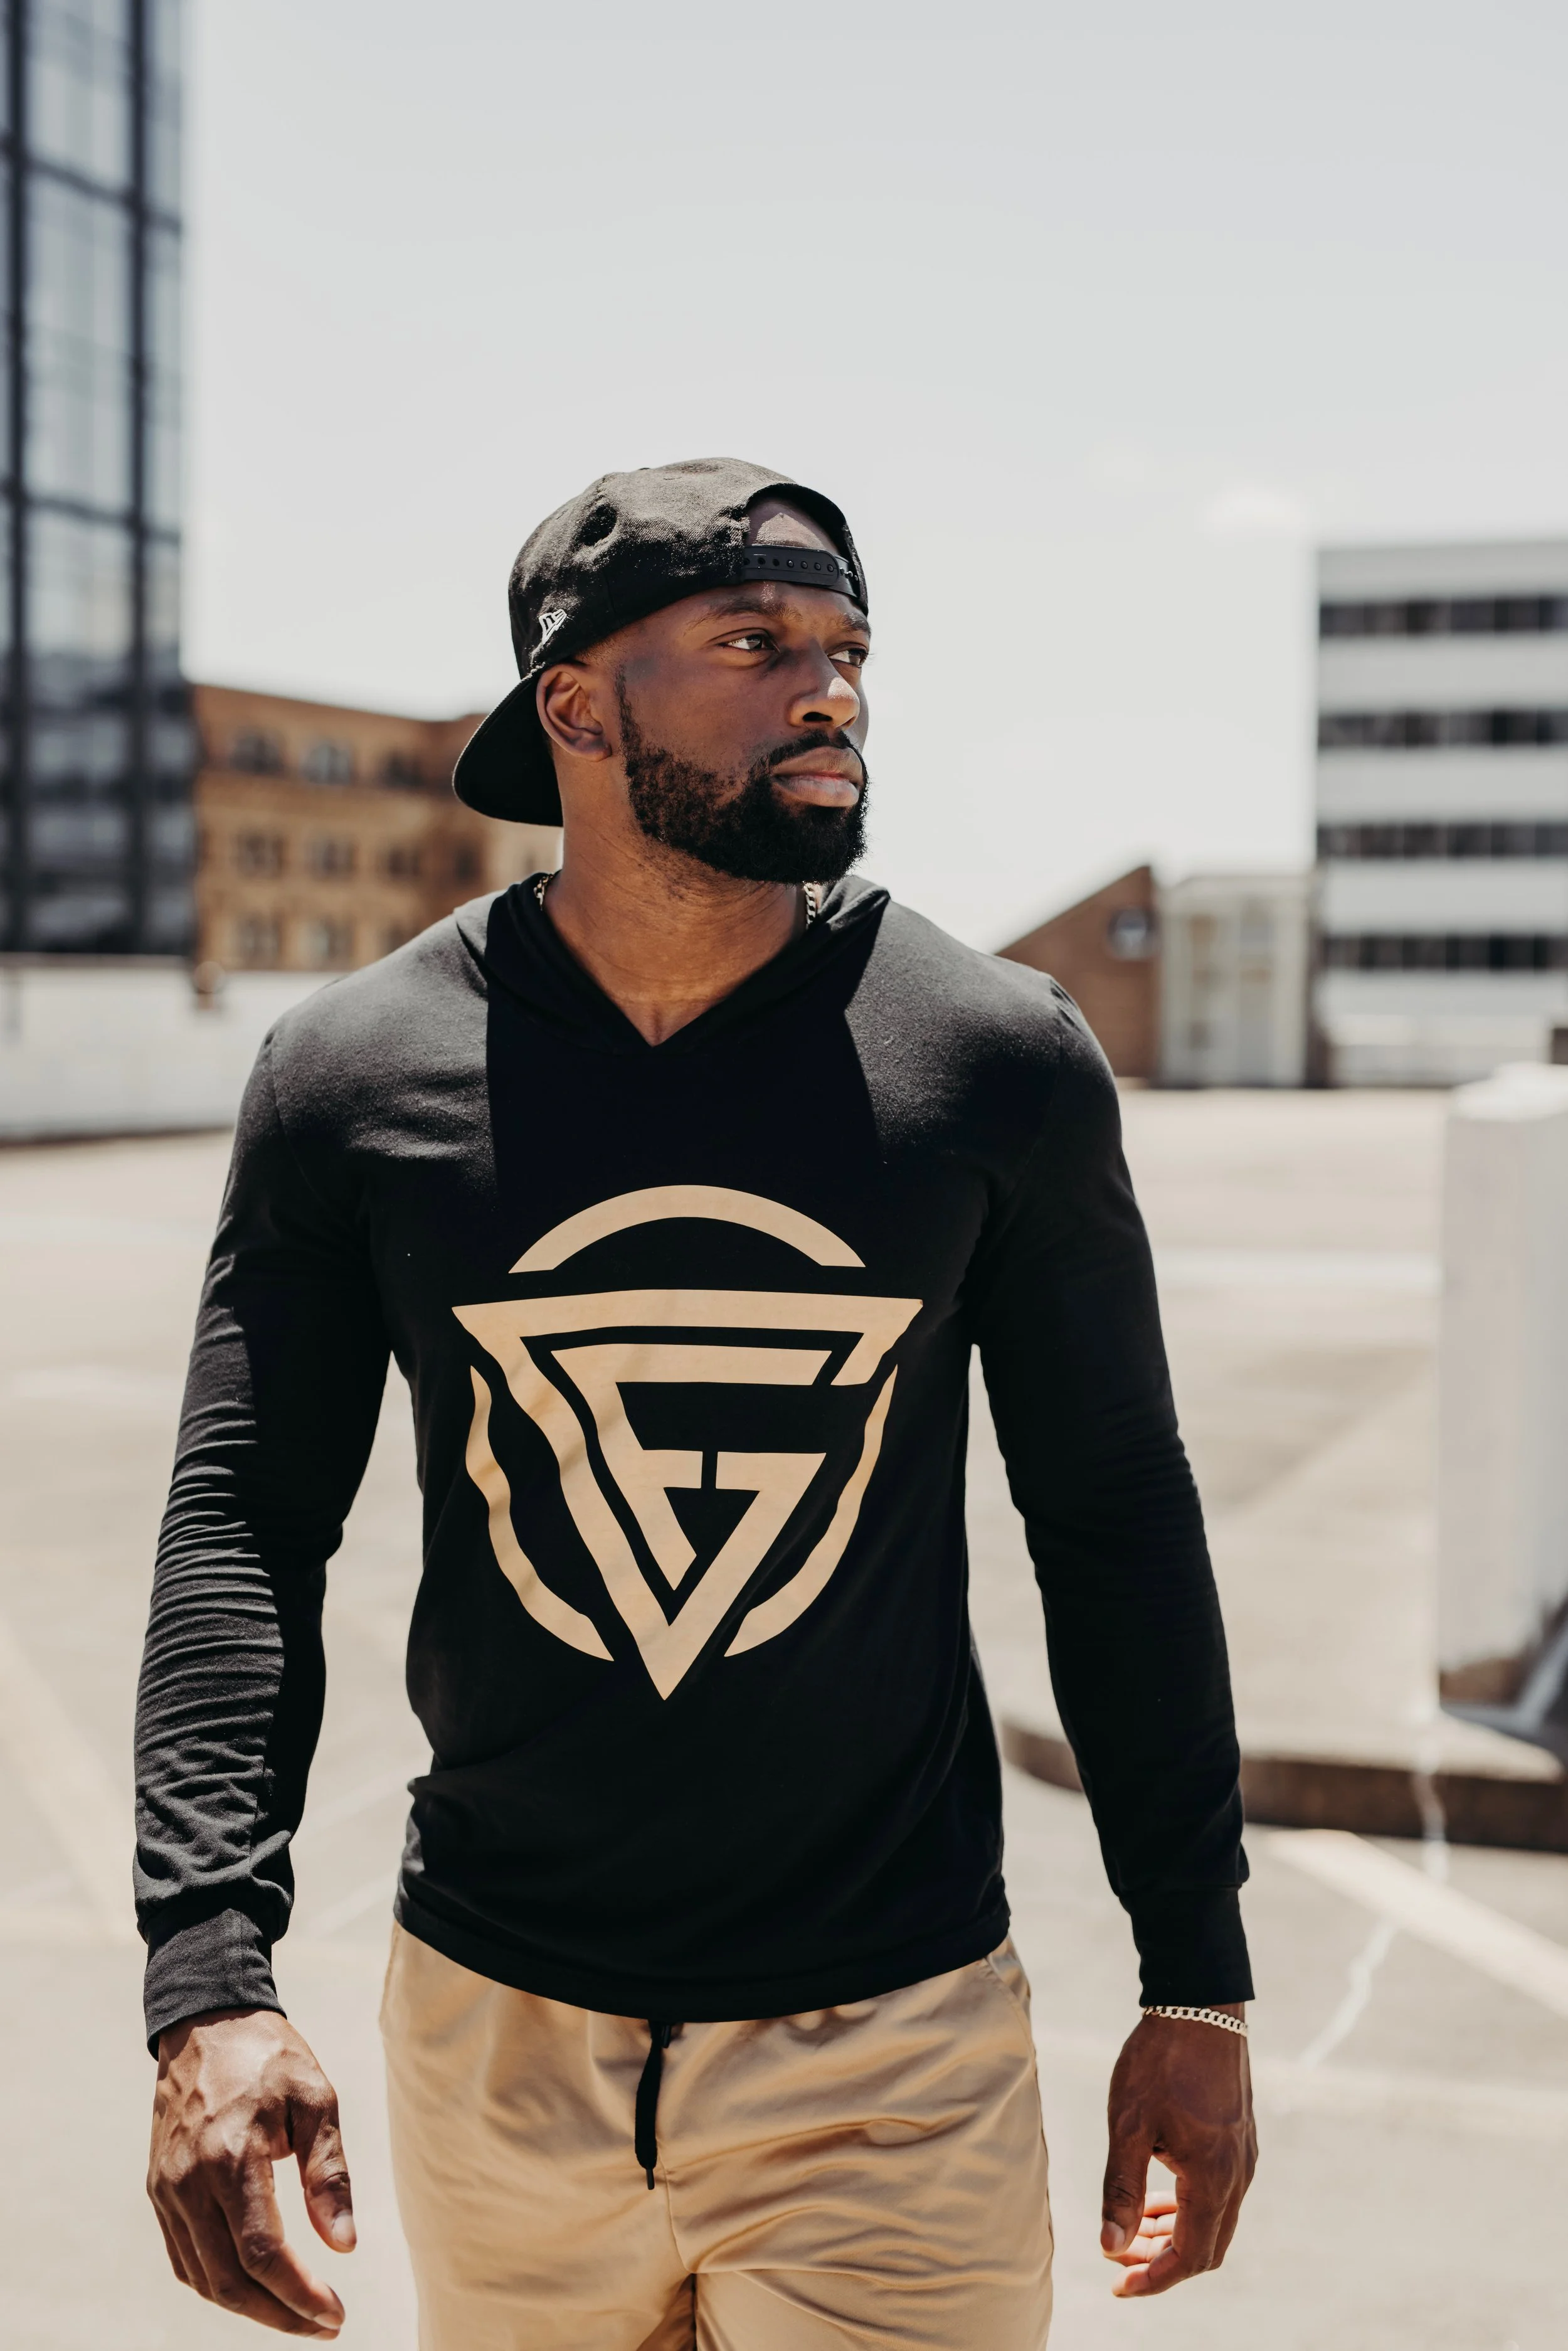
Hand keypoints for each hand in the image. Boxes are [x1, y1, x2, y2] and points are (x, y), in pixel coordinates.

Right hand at [148, 2006, 354, 2336]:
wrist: (207, 2023)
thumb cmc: (269, 2056)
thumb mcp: (316, 2097)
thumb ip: (329, 2172)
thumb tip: (343, 2245)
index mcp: (230, 2156)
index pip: (262, 2253)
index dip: (299, 2295)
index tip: (336, 2314)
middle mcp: (188, 2182)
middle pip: (229, 2280)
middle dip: (279, 2314)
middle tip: (323, 2326)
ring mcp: (166, 2189)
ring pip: (203, 2277)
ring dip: (249, 2307)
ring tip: (297, 2313)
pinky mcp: (158, 2190)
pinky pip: (184, 2258)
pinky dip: (218, 2284)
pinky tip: (253, 2287)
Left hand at [1100, 2006, 1255, 2297]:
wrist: (1199, 2003)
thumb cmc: (1160, 2060)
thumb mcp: (1129, 2124)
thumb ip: (1122, 2189)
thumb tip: (1109, 2246)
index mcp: (1213, 2178)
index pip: (1189, 2256)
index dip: (1153, 2280)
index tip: (1117, 2285)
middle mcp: (1239, 2175)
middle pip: (1207, 2247)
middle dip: (1162, 2262)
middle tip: (1119, 2258)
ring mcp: (1245, 2157)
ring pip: (1215, 2221)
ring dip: (1175, 2234)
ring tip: (1133, 2229)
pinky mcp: (1241, 2139)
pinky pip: (1220, 2194)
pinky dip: (1189, 2207)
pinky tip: (1158, 2194)